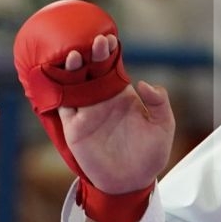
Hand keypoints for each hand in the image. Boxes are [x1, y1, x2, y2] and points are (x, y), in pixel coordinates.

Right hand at [58, 34, 173, 193]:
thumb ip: (159, 103)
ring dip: (72, 69)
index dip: (109, 52)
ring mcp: (86, 112)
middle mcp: (101, 99)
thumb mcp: (163, 127)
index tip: (109, 39)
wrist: (131, 182)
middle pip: (92, 70)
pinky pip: (61, 105)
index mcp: (121, 94)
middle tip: (94, 42)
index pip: (112, 67)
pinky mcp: (73, 127)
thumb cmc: (150, 154)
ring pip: (73, 83)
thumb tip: (144, 83)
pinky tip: (57, 78)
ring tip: (75, 55)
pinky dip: (57, 91)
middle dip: (91, 54)